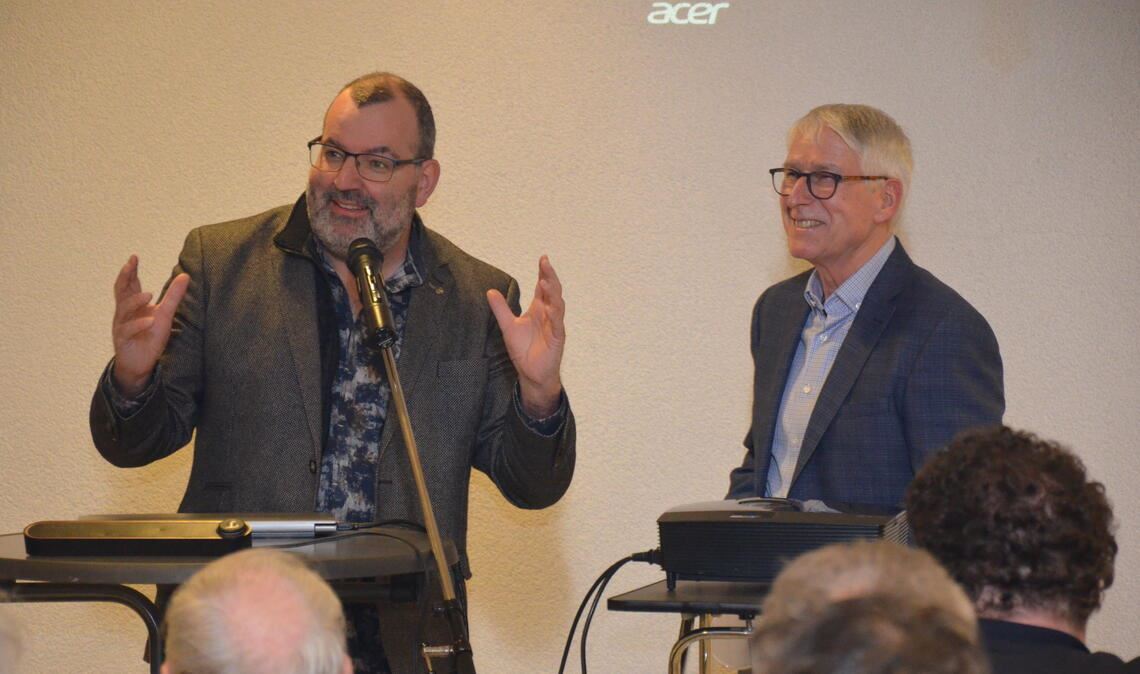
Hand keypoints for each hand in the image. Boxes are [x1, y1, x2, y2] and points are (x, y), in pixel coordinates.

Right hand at [110, 255, 189, 396]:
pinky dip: (139, 325)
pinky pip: (127, 330)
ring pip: (123, 310)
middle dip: (124, 277)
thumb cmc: (150, 336)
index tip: (134, 257)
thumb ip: (173, 296)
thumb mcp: (165, 314)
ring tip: (149, 295)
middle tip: (131, 265)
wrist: (141, 363)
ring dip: (135, 301)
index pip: (129, 284)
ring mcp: (121, 326)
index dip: (130, 271)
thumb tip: (185, 275)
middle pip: (120, 292)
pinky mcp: (123, 341)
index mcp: (132, 305)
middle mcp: (124, 313)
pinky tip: (150, 321)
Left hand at [486, 255, 565, 417]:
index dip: (543, 273)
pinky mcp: (557, 339)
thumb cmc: (524, 350)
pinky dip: (555, 316)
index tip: (543, 258)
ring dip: (553, 294)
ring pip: (558, 306)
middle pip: (553, 292)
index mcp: (539, 309)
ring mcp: (555, 326)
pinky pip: (558, 326)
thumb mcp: (508, 326)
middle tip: (545, 263)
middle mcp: (549, 315)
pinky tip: (551, 307)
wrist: (531, 373)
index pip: (543, 288)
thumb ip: (501, 309)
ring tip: (546, 282)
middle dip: (550, 277)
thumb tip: (490, 291)